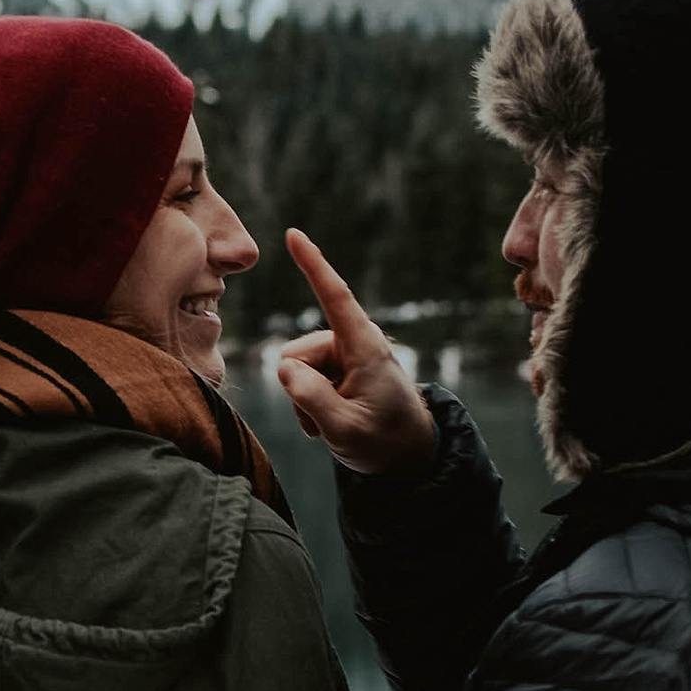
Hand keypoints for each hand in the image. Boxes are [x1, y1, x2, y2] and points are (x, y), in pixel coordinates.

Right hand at [276, 228, 436, 475]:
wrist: (407, 455)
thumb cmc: (384, 442)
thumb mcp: (345, 430)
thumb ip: (311, 399)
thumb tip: (283, 367)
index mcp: (365, 347)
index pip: (335, 298)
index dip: (313, 264)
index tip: (295, 234)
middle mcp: (353, 342)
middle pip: (296, 354)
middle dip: (300, 388)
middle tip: (331, 420)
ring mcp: (344, 353)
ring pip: (295, 368)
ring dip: (306, 400)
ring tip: (336, 420)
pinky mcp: (338, 366)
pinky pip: (302, 378)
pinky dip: (310, 402)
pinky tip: (334, 417)